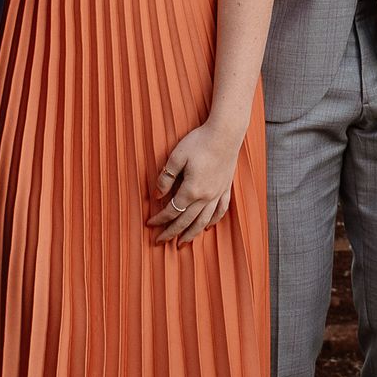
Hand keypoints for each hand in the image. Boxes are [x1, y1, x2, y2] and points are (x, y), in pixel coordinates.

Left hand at [147, 119, 242, 243]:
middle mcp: (205, 197)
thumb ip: (165, 178)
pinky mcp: (226, 188)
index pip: (172, 211)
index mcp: (191, 190)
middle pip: (186, 221)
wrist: (226, 133)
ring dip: (192, 234)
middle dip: (171, 233)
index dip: (159, 219)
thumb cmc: (199, 142)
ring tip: (182, 243)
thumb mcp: (176, 157)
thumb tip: (157, 196)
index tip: (150, 224)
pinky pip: (220, 210)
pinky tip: (208, 227)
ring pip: (203, 221)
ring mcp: (217, 193)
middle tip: (160, 242)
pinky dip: (213, 221)